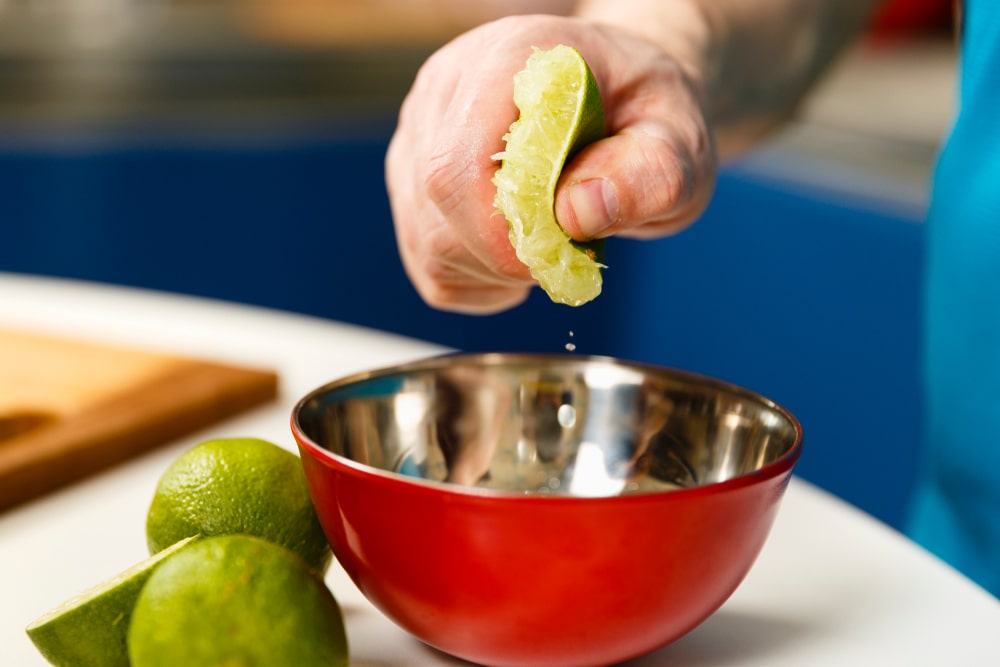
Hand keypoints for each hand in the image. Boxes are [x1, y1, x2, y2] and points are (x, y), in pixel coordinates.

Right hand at [385, 14, 716, 313]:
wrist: (620, 101)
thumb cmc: (644, 115)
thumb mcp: (678, 141)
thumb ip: (648, 173)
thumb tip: (577, 213)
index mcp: (507, 59)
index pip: (459, 163)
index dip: (497, 230)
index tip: (558, 254)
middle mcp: (446, 88)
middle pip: (434, 203)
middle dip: (502, 256)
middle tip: (566, 254)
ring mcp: (419, 134)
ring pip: (424, 240)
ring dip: (491, 272)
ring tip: (550, 245)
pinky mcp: (411, 178)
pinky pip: (425, 262)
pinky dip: (475, 281)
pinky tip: (518, 252)